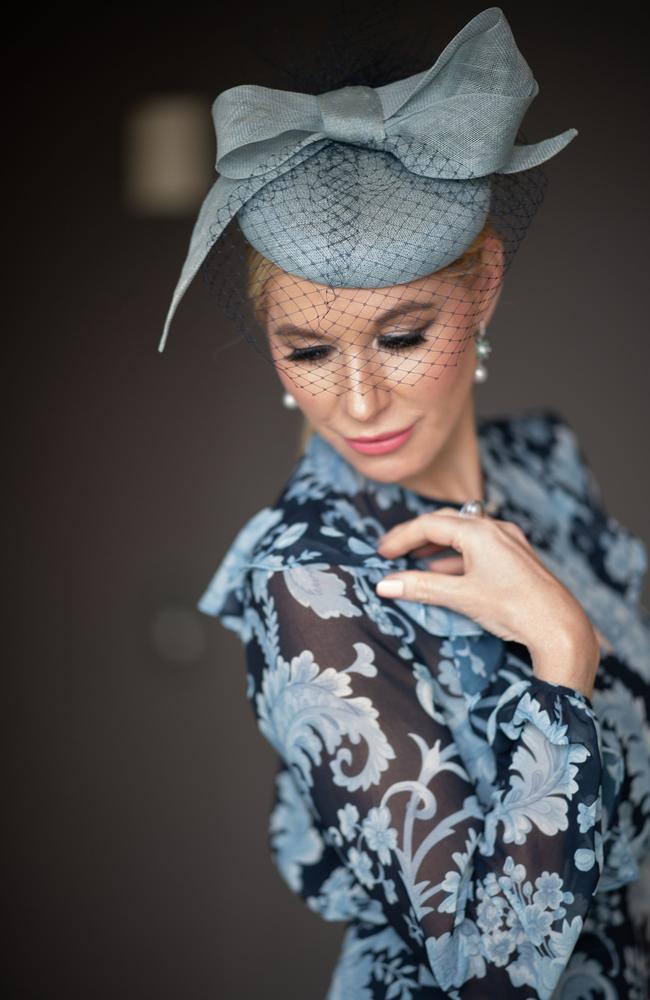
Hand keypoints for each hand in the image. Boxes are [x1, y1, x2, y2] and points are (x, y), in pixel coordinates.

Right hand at [375, 507, 600, 695]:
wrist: (559, 627)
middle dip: (416, 537)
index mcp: (479, 531)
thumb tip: (385, 584)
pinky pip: (479, 548)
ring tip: (414, 563)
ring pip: (463, 535)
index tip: (381, 553)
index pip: (429, 524)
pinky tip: (445, 574)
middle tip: (392, 552)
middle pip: (446, 523)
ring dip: (436, 548)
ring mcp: (509, 541)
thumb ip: (421, 587)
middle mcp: (495, 529)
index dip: (401, 537)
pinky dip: (456, 557)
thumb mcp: (461, 597)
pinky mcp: (517, 557)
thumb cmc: (513, 608)